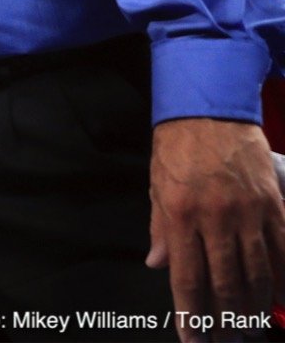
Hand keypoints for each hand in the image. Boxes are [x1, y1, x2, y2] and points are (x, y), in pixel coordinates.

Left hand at [147, 118, 284, 341]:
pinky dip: (283, 275)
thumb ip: (159, 229)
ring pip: (258, 272)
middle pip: (225, 283)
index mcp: (180, 216)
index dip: (190, 315)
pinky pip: (283, 247)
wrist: (209, 108)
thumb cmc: (176, 147)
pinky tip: (281, 297)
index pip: (186, 278)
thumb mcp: (156, 186)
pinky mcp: (273, 203)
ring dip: (257, 306)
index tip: (193, 340)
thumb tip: (157, 265)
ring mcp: (248, 211)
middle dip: (227, 320)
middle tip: (228, 341)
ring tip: (253, 329)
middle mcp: (215, 218)